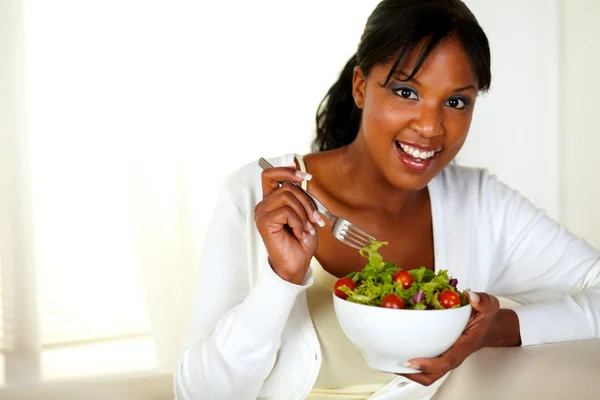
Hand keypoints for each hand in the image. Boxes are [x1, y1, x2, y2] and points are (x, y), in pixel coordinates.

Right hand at [254, 163, 325, 284]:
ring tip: (306, 228)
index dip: (286, 171)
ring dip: (304, 213)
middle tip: (314, 219)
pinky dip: (298, 222)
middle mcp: (264, 205)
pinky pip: (286, 211)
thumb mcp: (305, 213)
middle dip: (307, 201)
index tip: (305, 176)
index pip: (270, 175)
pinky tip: (299, 233)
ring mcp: (262, 213)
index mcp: (272, 201)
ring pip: (288, 196)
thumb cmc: (300, 241)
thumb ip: (301, 196)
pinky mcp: (264, 222)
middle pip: (287, 186)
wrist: (297, 264)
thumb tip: (304, 177)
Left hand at [400, 291, 500, 385]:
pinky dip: (409, 362)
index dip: (428, 364)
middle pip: (432, 375)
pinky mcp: (438, 354)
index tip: (412, 361)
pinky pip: (424, 364)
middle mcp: (452, 355)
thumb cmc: (485, 318)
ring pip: (426, 374)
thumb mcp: (489, 305)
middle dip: (412, 374)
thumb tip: (471, 297)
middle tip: (392, 365)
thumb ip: (483, 301)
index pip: (446, 361)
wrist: (488, 327)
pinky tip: (395, 352)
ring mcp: (444, 356)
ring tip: (388, 363)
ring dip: (408, 371)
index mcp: (463, 346)